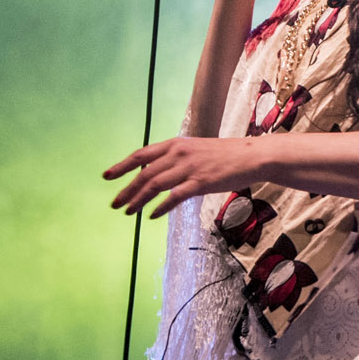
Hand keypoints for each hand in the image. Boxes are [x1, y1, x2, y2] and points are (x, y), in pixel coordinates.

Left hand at [105, 137, 257, 218]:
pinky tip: (153, 215)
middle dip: (126, 190)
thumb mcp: (196, 149)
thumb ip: (176, 158)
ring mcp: (189, 168)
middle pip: (144, 173)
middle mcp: (179, 154)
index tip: (106, 176)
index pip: (141, 154)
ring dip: (138, 200)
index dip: (121, 166)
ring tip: (128, 212)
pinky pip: (174, 197)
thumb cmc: (226, 154)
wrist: (251, 156)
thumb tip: (158, 170)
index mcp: (176, 144)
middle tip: (114, 203)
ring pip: (155, 185)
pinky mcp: (200, 182)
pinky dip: (161, 207)